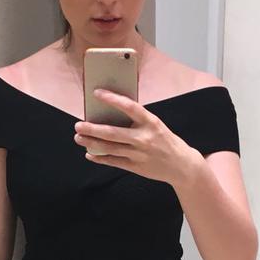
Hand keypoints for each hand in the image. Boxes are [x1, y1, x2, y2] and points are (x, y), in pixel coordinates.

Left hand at [73, 88, 200, 185]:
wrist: (181, 166)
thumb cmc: (165, 141)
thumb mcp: (155, 125)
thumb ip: (137, 120)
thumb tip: (111, 113)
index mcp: (151, 122)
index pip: (129, 107)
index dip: (112, 99)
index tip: (97, 93)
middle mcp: (144, 138)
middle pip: (113, 132)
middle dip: (92, 129)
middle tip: (78, 125)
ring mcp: (139, 154)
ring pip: (110, 148)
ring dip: (92, 143)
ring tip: (78, 138)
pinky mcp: (136, 167)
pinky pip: (114, 162)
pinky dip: (100, 158)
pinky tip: (90, 154)